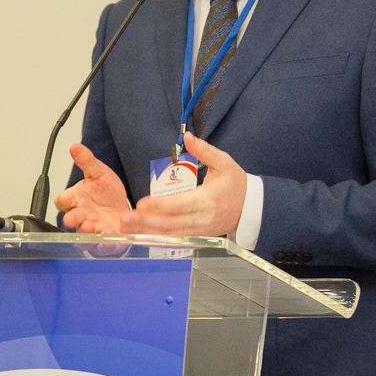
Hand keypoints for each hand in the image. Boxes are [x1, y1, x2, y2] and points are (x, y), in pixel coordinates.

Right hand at [54, 143, 129, 232]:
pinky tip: (112, 237)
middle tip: (72, 219)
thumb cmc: (106, 192)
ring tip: (92, 227)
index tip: (66, 199)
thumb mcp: (98, 173)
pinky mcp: (106, 236)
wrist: (122, 207)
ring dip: (88, 231)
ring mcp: (93, 227)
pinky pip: (104, 242)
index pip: (62, 201)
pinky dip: (107, 241)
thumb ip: (87, 161)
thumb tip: (75, 146)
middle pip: (71, 218)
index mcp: (76, 199)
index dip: (63, 201)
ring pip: (85, 232)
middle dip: (72, 219)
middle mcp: (81, 215)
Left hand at [127, 132, 246, 236]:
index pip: (181, 205)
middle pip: (171, 223)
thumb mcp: (225, 162)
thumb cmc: (236, 184)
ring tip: (126, 227)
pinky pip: (173, 238)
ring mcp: (199, 230)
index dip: (161, 206)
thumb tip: (187, 137)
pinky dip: (155, 237)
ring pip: (169, 233)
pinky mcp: (196, 236)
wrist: (251, 208)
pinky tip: (139, 234)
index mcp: (209, 199)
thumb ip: (205, 150)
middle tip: (124, 219)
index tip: (142, 203)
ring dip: (146, 231)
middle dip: (145, 222)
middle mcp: (202, 218)